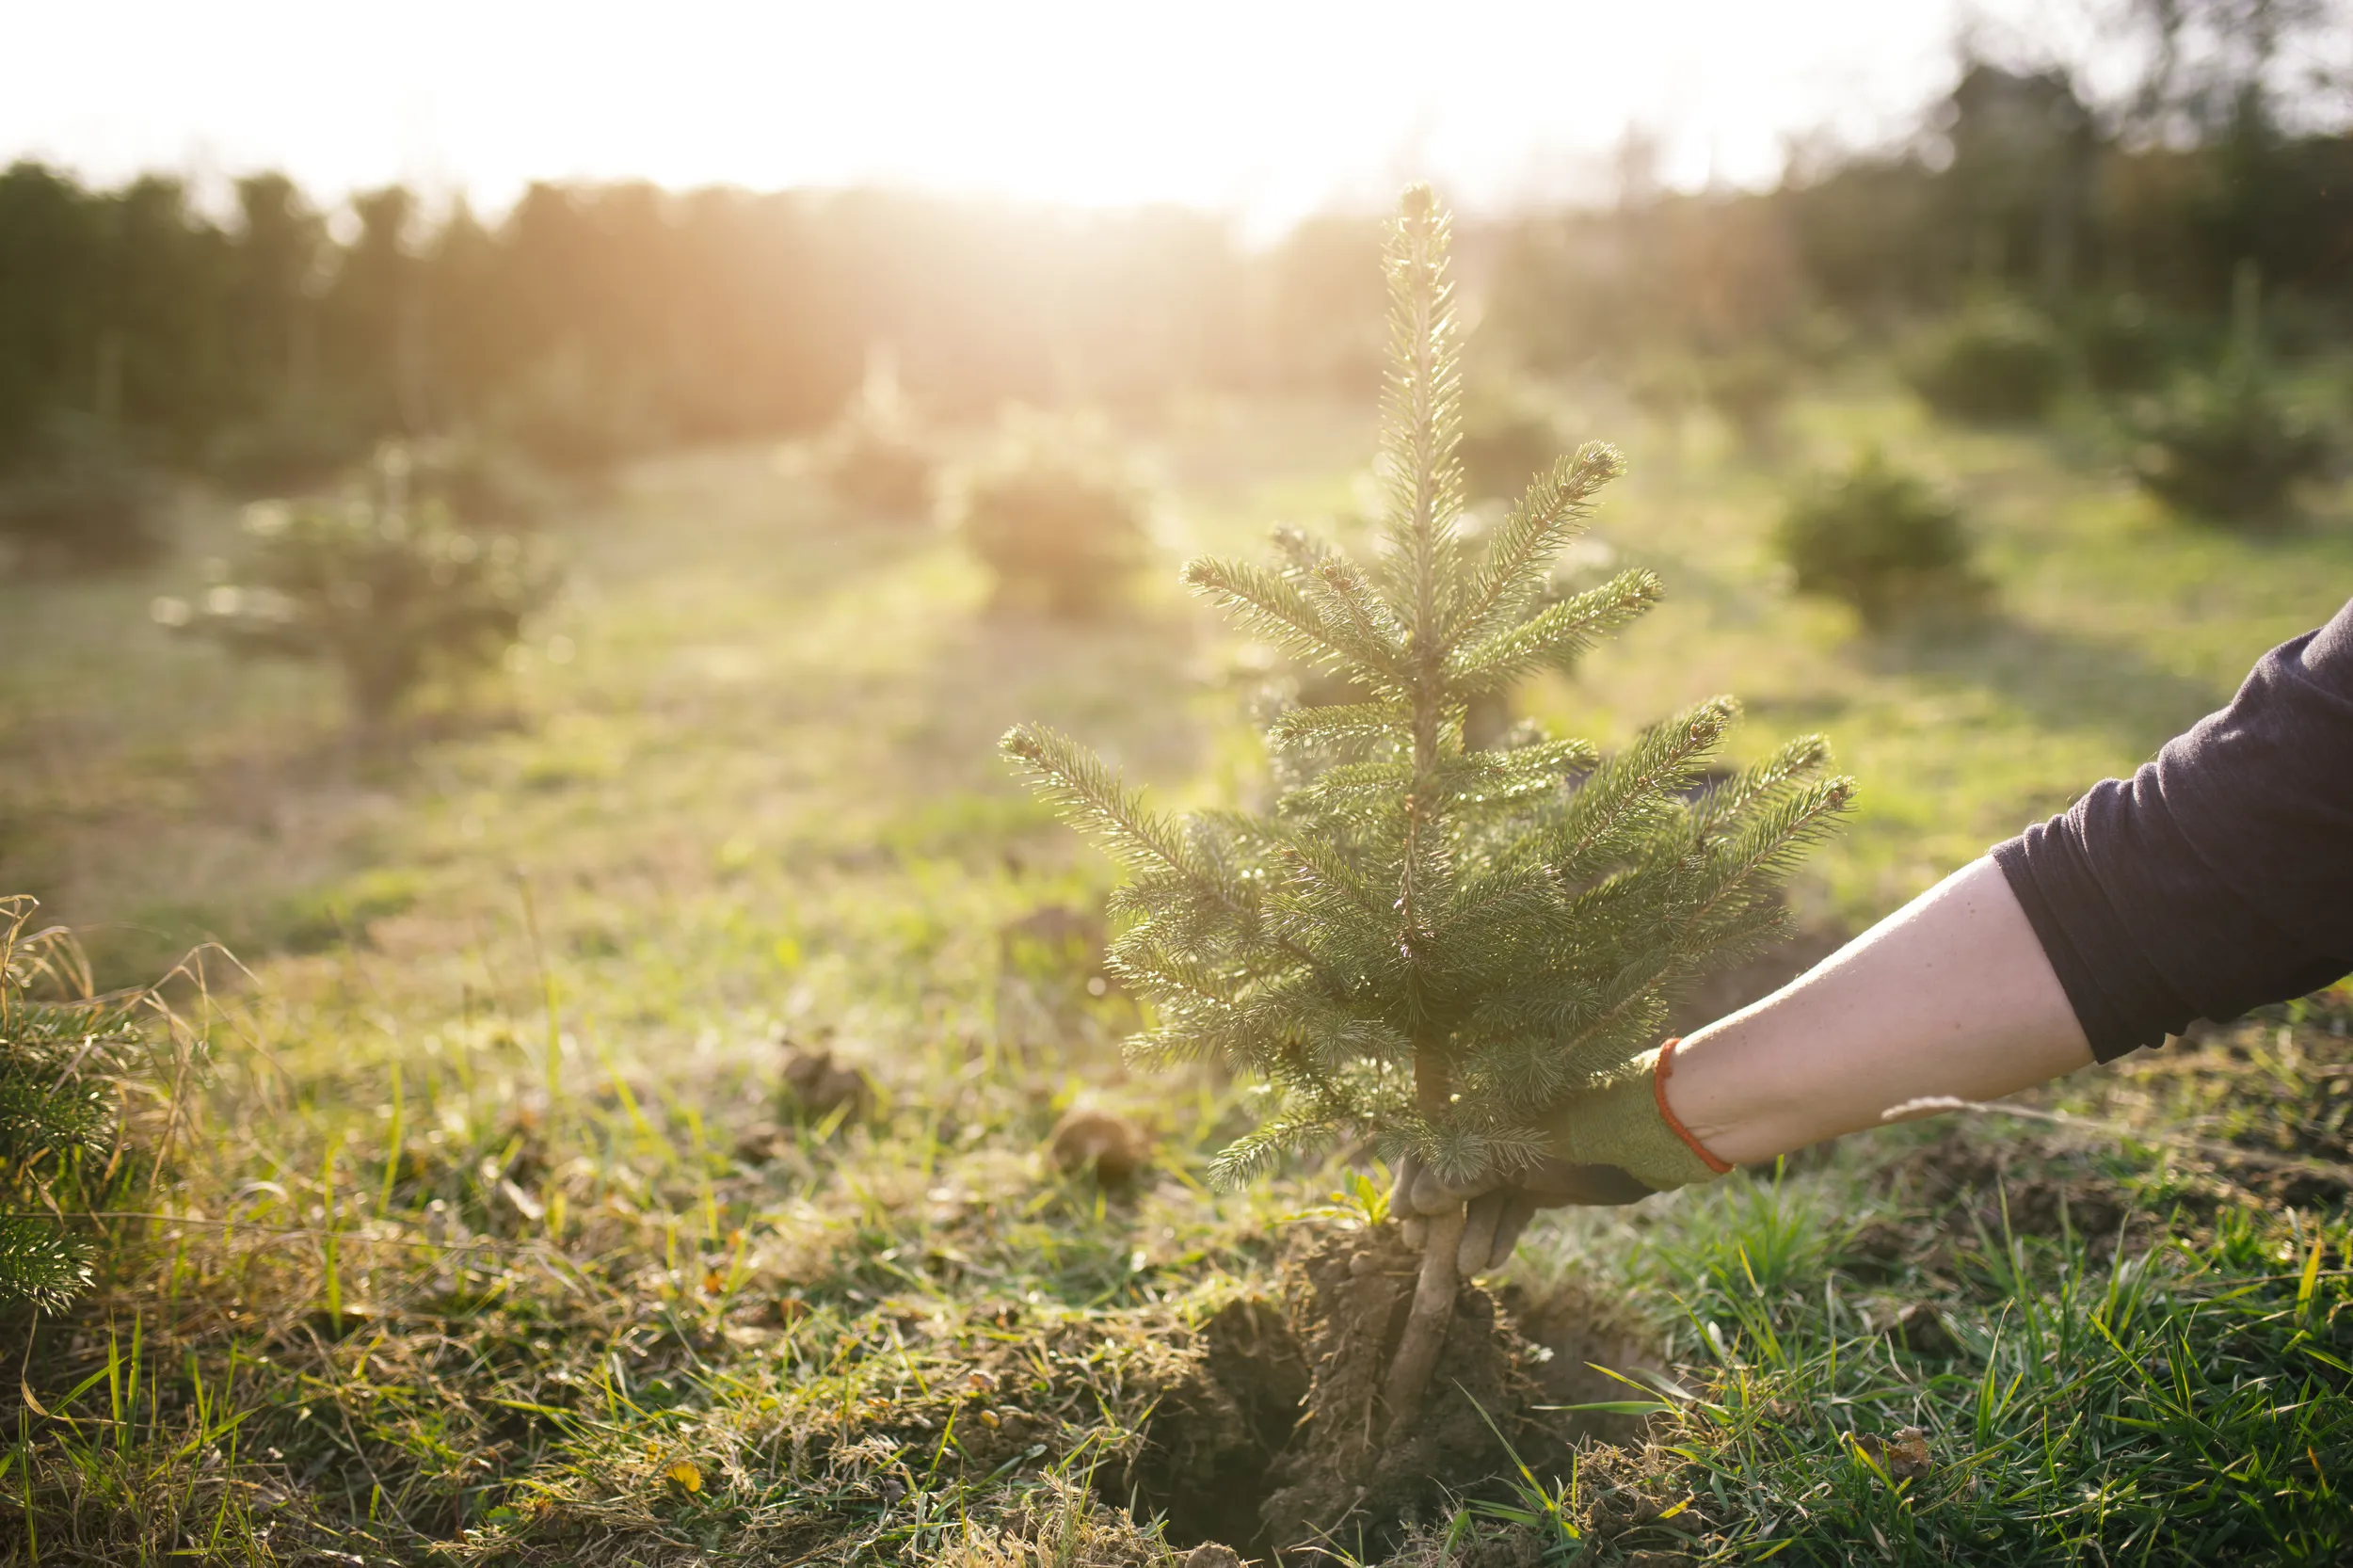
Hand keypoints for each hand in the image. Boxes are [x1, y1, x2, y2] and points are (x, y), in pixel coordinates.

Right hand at [1387, 1151, 1656, 1276]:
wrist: (1641, 1139)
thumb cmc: (1573, 1136)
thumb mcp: (1513, 1160)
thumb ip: (1462, 1178)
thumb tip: (1416, 1205)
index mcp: (1481, 1112)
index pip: (1430, 1143)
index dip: (1411, 1180)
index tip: (1402, 1218)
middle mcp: (1493, 1132)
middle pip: (1451, 1177)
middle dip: (1438, 1217)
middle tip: (1422, 1252)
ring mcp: (1517, 1158)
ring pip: (1480, 1200)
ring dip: (1470, 1234)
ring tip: (1465, 1270)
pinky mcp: (1539, 1183)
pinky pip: (1510, 1210)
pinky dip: (1500, 1234)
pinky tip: (1491, 1262)